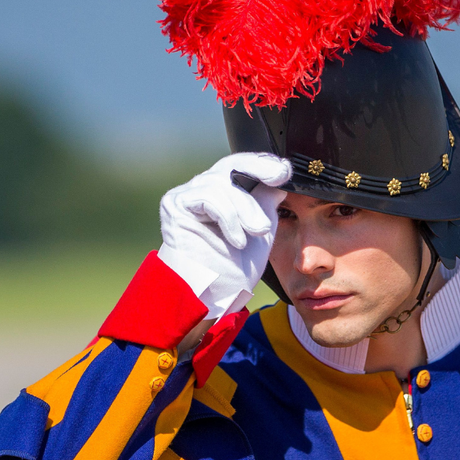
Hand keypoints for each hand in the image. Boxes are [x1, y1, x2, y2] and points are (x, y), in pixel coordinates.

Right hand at [157, 152, 291, 318]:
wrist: (213, 296)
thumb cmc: (234, 269)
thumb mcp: (262, 233)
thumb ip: (267, 204)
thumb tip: (280, 180)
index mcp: (224, 194)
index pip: (243, 167)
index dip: (264, 164)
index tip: (285, 170)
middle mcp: (204, 190)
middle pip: (232, 165)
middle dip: (259, 168)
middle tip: (279, 178)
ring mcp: (187, 195)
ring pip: (223, 184)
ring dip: (246, 209)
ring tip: (256, 233)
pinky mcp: (174, 204)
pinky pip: (209, 197)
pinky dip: (228, 218)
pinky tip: (236, 240)